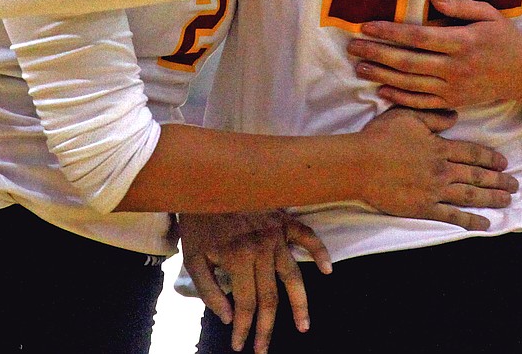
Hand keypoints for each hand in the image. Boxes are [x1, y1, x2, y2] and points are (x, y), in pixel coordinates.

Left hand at [180, 210, 330, 353]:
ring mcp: (276, 234)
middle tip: (263, 349)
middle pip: (269, 298)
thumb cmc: (199, 222)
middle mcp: (261, 249)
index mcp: (237, 258)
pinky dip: (320, 251)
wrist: (207, 184)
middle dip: (266, 328)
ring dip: (300, 304)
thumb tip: (228, 317)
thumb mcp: (193, 258)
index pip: (245, 304)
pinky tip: (327, 269)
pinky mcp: (284, 220)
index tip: (240, 345)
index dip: (243, 328)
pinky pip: (307, 236)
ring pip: (293, 276)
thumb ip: (209, 291)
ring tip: (303, 326)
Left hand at [349, 0, 521, 109]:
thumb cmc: (503, 37)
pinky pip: (422, 103)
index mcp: (462, 42)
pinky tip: (381, 91)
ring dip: (382, 76)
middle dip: (377, 54)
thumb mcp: (488, 13)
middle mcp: (455, 68)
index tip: (366, 27)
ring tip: (358, 68)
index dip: (390, 32)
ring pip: (410, 84)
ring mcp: (453, 88)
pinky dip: (400, 99)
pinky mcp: (453, 102)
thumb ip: (460, 4)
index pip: (419, 37)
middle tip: (352, 48)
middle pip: (408, 62)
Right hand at [355, 104, 517, 230]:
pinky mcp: (424, 208)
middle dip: (498, 180)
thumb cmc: (381, 137)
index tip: (504, 162)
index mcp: (439, 146)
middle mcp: (442, 169)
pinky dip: (471, 220)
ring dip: (492, 198)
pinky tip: (486, 224)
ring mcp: (435, 190)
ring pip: (470, 195)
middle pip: (476, 175)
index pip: (472, 153)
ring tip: (508, 201)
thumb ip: (433, 116)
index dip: (490, 158)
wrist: (361, 164)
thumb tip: (455, 116)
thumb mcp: (407, 115)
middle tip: (516, 184)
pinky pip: (453, 216)